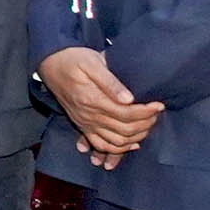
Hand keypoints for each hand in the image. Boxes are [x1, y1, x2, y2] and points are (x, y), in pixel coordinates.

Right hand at [39, 45, 165, 159]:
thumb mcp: (93, 63)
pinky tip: (132, 143)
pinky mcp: (82, 126)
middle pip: (124, 129)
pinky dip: (118, 149)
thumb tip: (129, 99)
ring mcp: (85, 123)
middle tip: (156, 113)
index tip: (159, 105)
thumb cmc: (74, 60)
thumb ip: (110, 82)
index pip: (126, 113)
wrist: (51, 64)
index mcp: (92, 100)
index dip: (146, 112)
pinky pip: (101, 145)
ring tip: (148, 124)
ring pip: (115, 141)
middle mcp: (88, 116)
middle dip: (145, 124)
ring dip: (136, 137)